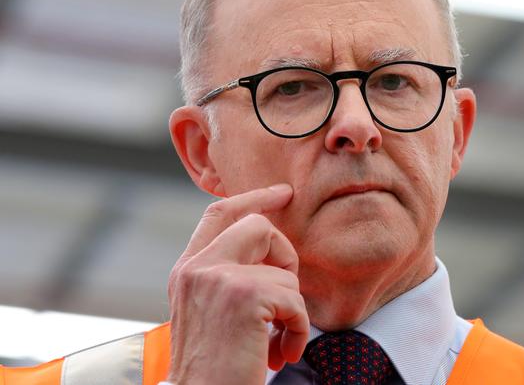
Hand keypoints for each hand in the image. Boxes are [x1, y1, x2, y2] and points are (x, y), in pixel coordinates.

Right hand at [166, 184, 308, 384]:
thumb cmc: (213, 367)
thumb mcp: (209, 313)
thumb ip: (228, 277)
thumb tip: (273, 257)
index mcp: (188, 270)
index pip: (221, 213)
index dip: (255, 196)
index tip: (283, 192)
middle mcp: (199, 268)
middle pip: (258, 225)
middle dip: (285, 255)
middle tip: (287, 293)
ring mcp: (219, 278)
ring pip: (285, 271)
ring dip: (292, 311)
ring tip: (276, 342)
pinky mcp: (244, 297)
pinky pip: (296, 300)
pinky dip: (298, 329)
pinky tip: (281, 352)